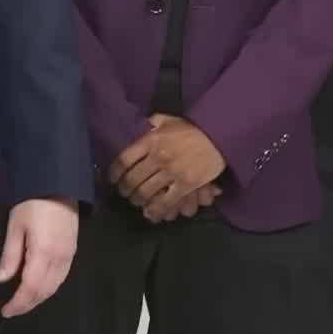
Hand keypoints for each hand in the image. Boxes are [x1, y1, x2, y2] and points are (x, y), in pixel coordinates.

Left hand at [0, 198, 79, 317]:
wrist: (58, 185)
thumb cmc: (32, 203)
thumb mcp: (15, 226)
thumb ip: (10, 255)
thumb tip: (1, 280)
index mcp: (43, 254)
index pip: (30, 288)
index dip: (18, 303)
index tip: (5, 311)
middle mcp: (59, 259)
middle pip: (44, 291)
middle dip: (28, 304)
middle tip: (12, 310)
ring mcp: (69, 256)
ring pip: (55, 286)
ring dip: (39, 298)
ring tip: (23, 302)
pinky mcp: (73, 251)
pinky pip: (62, 277)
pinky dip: (49, 288)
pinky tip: (39, 287)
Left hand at [110, 115, 226, 222]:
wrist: (219, 136)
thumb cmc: (192, 128)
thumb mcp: (168, 120)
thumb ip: (151, 123)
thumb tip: (139, 127)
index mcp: (150, 140)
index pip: (124, 159)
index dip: (115, 172)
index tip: (113, 179)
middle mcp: (158, 157)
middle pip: (133, 179)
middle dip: (125, 190)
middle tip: (125, 193)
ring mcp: (172, 172)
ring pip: (146, 192)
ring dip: (138, 200)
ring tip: (136, 201)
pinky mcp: (186, 184)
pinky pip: (166, 201)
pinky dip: (156, 210)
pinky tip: (150, 213)